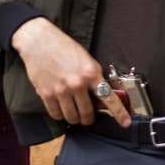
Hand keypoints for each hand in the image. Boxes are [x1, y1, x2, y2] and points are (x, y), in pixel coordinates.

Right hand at [10, 17, 129, 127]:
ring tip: (74, 111)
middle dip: (89, 119)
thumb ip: (95, 78)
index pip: (109, 98)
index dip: (119, 113)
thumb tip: (102, 96)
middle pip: (87, 114)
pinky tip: (61, 108)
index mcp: (90, 73)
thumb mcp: (87, 60)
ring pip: (72, 118)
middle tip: (89, 117)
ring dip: (75, 118)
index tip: (125, 123)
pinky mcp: (46, 94)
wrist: (39, 41)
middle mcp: (77, 84)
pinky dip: (60, 115)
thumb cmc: (64, 48)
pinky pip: (56, 114)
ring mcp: (60, 90)